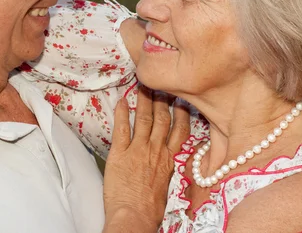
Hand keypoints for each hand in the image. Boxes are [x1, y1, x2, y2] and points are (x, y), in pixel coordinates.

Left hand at [102, 86, 190, 232]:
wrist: (134, 218)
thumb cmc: (150, 210)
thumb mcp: (167, 187)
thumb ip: (166, 170)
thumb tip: (166, 164)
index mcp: (170, 160)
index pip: (180, 130)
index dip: (181, 112)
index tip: (180, 99)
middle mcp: (156, 151)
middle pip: (162, 118)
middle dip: (162, 99)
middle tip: (161, 84)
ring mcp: (138, 150)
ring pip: (143, 118)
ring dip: (143, 100)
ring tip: (143, 85)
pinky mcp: (120, 153)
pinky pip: (121, 127)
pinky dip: (121, 112)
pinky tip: (121, 100)